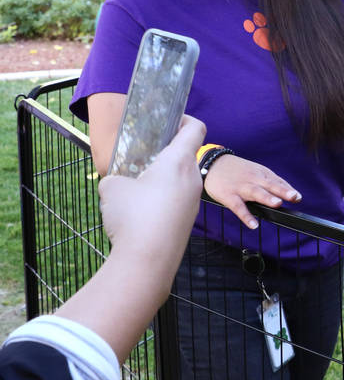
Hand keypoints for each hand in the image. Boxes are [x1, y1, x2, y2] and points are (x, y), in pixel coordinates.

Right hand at [98, 116, 205, 253]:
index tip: (170, 121)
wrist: (148, 260)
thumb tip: (118, 183)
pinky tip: (143, 209)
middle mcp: (192, 178)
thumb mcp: (112, 187)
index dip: (185, 119)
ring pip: (181, 178)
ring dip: (163, 177)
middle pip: (186, 155)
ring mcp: (194, 200)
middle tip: (143, 156)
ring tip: (138, 185)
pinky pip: (178, 198)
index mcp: (178, 162)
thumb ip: (117, 176)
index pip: (195, 128)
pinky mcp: (188, 218)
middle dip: (166, 152)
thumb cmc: (132, 217)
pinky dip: (164, 197)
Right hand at [202, 154, 300, 228]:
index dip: (288, 189)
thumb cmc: (238, 170)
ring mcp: (241, 187)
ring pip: (255, 192)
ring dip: (267, 197)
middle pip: (269, 185)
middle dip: (282, 191)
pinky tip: (254, 225)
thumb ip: (272, 182)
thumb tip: (290, 193)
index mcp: (261, 173)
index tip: (298, 197)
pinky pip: (238, 207)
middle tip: (294, 197)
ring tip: (277, 204)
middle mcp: (253, 179)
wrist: (213, 163)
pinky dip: (246, 216)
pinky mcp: (228, 196)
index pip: (277, 181)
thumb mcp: (256, 171)